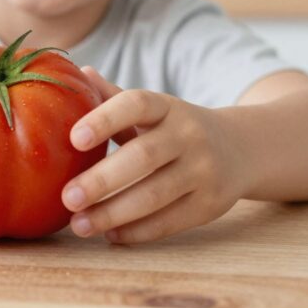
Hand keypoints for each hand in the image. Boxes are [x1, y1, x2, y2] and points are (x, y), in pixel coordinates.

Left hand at [61, 67, 248, 243]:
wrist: (240, 150)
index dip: (104, 119)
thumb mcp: (153, 109)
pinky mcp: (210, 205)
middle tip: (67, 197)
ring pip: (155, 195)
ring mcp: (203, 171)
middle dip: (102, 180)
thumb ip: (114, 97)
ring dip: (113, 213)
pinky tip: (109, 234)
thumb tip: (79, 73)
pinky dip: (137, 231)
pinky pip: (170, 221)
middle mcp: (189, 135)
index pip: (136, 104)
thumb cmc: (175, 128)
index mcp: (167, 107)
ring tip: (78, 224)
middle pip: (143, 157)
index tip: (73, 138)